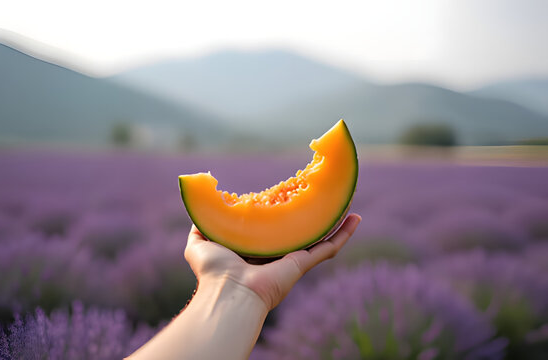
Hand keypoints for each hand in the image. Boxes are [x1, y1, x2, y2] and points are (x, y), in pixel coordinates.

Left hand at [184, 213, 360, 309]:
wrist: (228, 291)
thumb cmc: (213, 271)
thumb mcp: (200, 240)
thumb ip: (203, 223)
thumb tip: (206, 207)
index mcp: (257, 248)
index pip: (275, 227)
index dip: (284, 210)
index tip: (290, 193)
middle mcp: (277, 253)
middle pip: (301, 230)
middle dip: (313, 214)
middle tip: (322, 197)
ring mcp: (293, 259)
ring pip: (319, 236)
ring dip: (334, 219)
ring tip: (346, 202)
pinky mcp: (303, 263)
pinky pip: (328, 247)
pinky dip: (344, 234)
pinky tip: (355, 218)